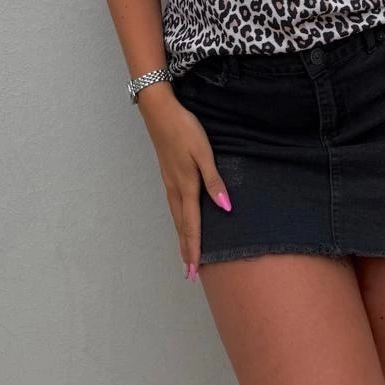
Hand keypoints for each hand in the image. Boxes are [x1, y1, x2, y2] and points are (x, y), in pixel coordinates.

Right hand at [142, 94, 232, 280]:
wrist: (159, 111)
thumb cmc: (184, 129)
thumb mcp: (203, 152)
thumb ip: (214, 181)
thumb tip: (225, 208)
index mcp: (186, 186)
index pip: (192, 224)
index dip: (194, 248)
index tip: (195, 271)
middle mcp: (175, 188)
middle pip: (181, 225)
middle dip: (186, 249)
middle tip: (190, 273)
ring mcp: (169, 181)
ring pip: (176, 216)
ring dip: (182, 237)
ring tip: (186, 254)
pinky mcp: (168, 174)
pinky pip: (174, 205)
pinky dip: (178, 221)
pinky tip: (180, 220)